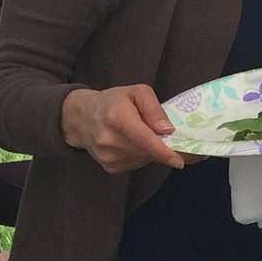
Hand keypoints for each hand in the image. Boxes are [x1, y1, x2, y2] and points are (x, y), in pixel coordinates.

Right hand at [60, 84, 184, 173]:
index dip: (163, 152)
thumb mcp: (137, 92)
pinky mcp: (110, 167)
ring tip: (143, 134)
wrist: (81, 118)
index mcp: (117, 118)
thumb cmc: (112, 102)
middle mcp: (109, 141)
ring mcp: (108, 157)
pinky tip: (134, 144)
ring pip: (144, 159)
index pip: (143, 139)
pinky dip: (142, 156)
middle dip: (165, 148)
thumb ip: (154, 109)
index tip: (180, 161)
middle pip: (148, 151)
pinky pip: (137, 164)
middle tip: (174, 139)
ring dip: (152, 150)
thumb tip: (168, 130)